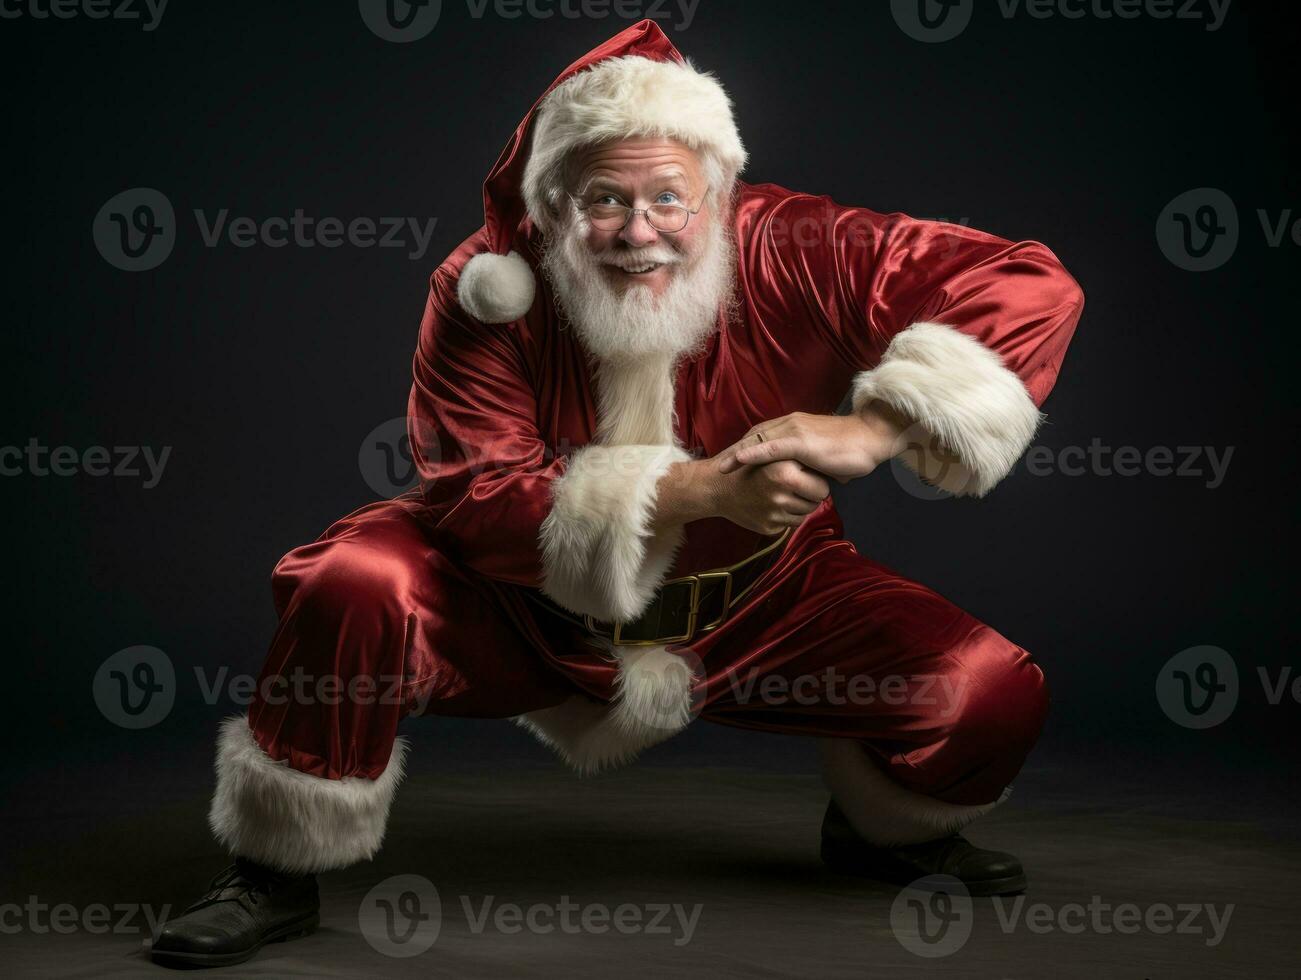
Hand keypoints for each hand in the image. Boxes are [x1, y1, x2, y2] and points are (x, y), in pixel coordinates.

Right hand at [711, 455, 830, 535]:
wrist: (717, 487)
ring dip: (801, 506)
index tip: (807, 476)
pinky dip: (788, 516)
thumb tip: (825, 464)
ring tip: (785, 494)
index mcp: (784, 472)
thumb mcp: (771, 453)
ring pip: (806, 514)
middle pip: (817, 502)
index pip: (822, 486)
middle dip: (812, 495)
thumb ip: (796, 456)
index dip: (816, 480)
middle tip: (800, 487)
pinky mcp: (769, 526)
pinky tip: (775, 505)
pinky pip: (792, 524)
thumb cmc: (748, 465)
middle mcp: (781, 494)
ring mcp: (774, 513)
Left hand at [717, 407, 909, 483]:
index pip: (761, 435)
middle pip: (753, 436)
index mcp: (794, 426)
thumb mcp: (824, 458)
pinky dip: (751, 454)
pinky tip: (737, 461)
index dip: (743, 449)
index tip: (728, 465)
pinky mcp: (801, 441)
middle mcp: (790, 423)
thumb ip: (810, 464)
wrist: (873, 438)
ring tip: (718, 468)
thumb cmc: (854, 450)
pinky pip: (770, 447)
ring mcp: (795, 431)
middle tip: (715, 468)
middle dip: (732, 452)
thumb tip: (808, 480)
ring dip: (735, 454)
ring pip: (757, 440)